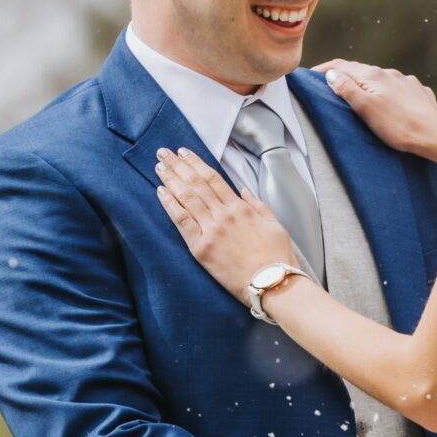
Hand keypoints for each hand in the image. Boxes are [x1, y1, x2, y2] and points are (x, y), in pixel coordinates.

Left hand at [154, 147, 295, 303]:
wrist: (272, 284)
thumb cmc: (277, 257)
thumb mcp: (275, 224)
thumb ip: (257, 205)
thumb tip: (243, 191)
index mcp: (241, 208)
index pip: (213, 178)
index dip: (196, 163)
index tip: (184, 153)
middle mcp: (224, 215)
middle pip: (196, 184)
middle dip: (178, 166)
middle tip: (164, 152)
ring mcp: (211, 231)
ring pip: (187, 198)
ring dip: (171, 180)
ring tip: (159, 167)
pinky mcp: (201, 249)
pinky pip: (182, 222)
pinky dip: (170, 205)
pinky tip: (160, 192)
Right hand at [312, 59, 436, 174]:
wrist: (434, 136)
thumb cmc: (397, 126)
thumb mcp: (365, 108)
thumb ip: (346, 89)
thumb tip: (332, 74)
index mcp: (373, 75)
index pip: (342, 65)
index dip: (324, 69)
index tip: (311, 76)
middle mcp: (390, 73)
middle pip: (361, 71)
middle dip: (345, 77)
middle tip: (331, 87)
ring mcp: (407, 82)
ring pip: (381, 80)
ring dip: (367, 85)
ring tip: (361, 98)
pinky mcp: (419, 93)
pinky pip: (398, 89)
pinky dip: (387, 93)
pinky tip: (389, 104)